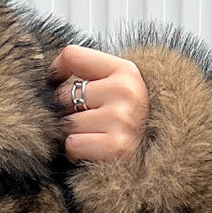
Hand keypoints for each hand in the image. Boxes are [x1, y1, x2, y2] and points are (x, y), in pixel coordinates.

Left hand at [47, 43, 149, 163]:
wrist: (160, 156)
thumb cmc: (132, 124)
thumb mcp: (120, 91)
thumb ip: (91, 77)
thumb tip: (51, 78)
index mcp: (125, 71)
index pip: (73, 55)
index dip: (55, 72)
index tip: (55, 83)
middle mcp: (125, 90)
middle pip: (63, 95)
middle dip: (67, 112)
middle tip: (86, 123)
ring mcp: (121, 118)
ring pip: (66, 123)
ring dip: (72, 135)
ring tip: (93, 138)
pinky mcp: (116, 146)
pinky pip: (73, 144)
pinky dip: (76, 153)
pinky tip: (93, 152)